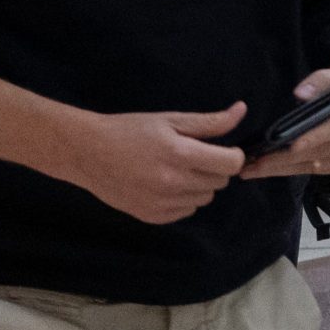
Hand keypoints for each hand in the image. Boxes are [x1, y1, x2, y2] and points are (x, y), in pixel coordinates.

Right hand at [65, 104, 247, 224]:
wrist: (89, 153)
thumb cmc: (130, 131)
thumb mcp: (169, 120)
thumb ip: (209, 122)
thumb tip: (241, 111)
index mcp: (180, 154)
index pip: (230, 164)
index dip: (232, 154)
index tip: (223, 149)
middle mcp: (173, 183)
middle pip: (220, 182)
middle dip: (214, 168)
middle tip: (193, 155)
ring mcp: (163, 203)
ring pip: (205, 198)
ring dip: (199, 184)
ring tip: (176, 169)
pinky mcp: (153, 217)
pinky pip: (186, 211)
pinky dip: (183, 199)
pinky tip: (164, 184)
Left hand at [238, 63, 329, 182]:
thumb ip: (320, 81)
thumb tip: (299, 94)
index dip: (309, 140)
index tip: (284, 148)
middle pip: (319, 154)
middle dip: (284, 161)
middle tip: (253, 165)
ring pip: (317, 167)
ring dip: (285, 170)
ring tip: (256, 170)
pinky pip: (321, 171)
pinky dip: (297, 170)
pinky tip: (275, 170)